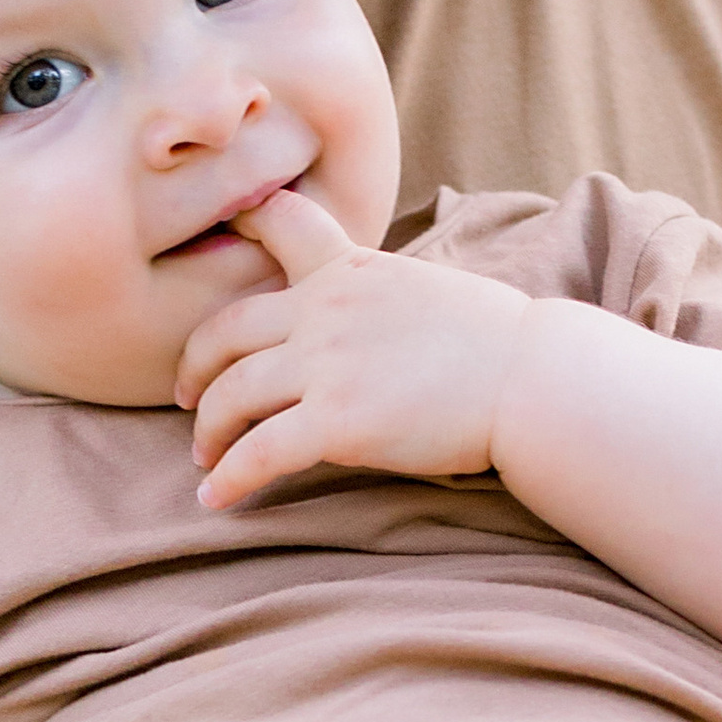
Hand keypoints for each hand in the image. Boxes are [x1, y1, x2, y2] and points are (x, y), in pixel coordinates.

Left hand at [176, 187, 529, 510]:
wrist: (533, 380)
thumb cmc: (498, 344)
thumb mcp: (426, 289)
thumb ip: (376, 296)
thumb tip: (360, 323)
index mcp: (350, 270)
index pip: (282, 224)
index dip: (240, 226)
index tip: (216, 240)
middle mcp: (325, 310)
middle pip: (226, 329)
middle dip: (196, 365)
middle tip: (188, 395)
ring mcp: (328, 363)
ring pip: (231, 394)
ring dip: (209, 429)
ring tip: (206, 455)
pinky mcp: (337, 421)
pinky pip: (259, 453)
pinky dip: (229, 478)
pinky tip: (215, 498)